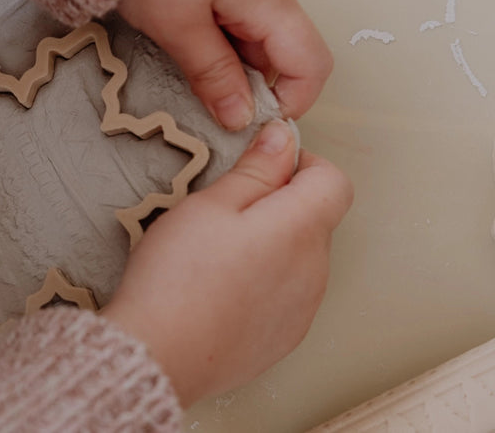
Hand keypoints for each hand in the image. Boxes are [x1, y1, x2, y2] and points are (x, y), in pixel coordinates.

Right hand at [101, 119, 352, 405]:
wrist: (160, 355)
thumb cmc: (178, 277)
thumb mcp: (210, 204)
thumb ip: (256, 170)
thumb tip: (283, 139)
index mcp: (301, 229)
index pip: (334, 181)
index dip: (300, 165)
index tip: (262, 169)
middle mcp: (315, 270)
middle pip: (314, 219)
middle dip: (277, 206)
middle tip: (222, 213)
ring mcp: (303, 309)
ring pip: (299, 257)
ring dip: (269, 246)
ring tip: (214, 256)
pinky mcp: (284, 337)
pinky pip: (285, 294)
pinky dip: (262, 283)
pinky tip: (219, 289)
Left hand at [117, 0, 331, 129]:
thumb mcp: (177, 27)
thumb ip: (214, 75)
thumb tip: (242, 118)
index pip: (312, 61)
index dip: (292, 100)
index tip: (253, 121)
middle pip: (283, 45)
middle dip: (252, 78)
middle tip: (203, 90)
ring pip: (257, 25)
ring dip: (230, 52)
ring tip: (182, 51)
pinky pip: (238, 1)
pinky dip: (219, 26)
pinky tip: (181, 25)